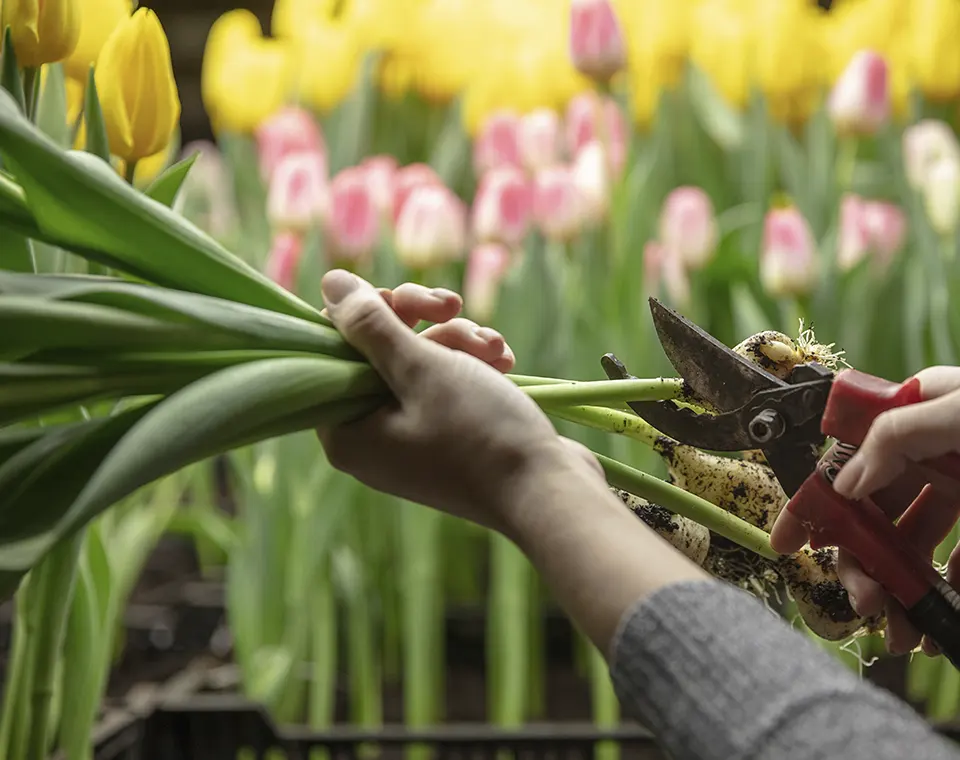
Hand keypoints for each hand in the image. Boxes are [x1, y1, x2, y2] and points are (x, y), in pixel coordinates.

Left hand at [315, 270, 601, 532]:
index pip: (334, 349)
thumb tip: (331, 282)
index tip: (407, 303)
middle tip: (455, 307)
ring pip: (420, 362)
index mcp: (346, 432)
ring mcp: (411, 441)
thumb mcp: (421, 368)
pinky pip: (446, 386)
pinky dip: (472, 366)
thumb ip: (370, 325)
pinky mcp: (447, 439)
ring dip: (457, 341)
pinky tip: (504, 363)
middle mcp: (371, 440)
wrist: (549, 492)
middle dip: (424, 323)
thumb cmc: (479, 431)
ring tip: (493, 348)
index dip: (369, 315)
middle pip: (379, 351)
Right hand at [771, 366, 959, 654]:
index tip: (786, 542)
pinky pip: (959, 564)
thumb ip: (896, 438)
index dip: (813, 500)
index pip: (848, 458)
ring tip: (902, 630)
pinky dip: (947, 594)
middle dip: (862, 562)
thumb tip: (847, 480)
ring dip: (902, 588)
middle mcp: (935, 454)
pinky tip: (940, 621)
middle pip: (876, 514)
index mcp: (919, 416)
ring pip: (915, 546)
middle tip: (864, 603)